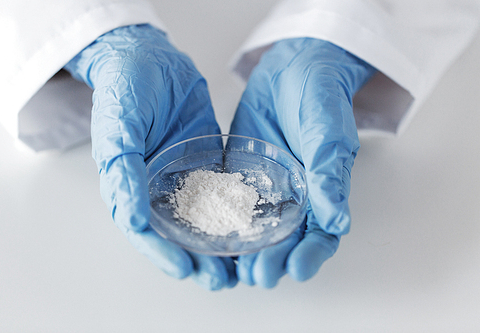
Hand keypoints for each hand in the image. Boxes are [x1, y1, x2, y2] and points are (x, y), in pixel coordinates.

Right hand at [64, 24, 236, 289]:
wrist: (150, 57)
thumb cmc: (125, 87)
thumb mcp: (118, 126)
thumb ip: (123, 170)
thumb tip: (132, 218)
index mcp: (130, 184)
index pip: (145, 230)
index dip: (163, 254)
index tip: (186, 270)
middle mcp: (157, 187)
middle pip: (177, 233)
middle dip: (198, 259)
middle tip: (223, 278)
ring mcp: (183, 176)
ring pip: (202, 219)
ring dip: (219, 243)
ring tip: (242, 264)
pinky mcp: (206, 162)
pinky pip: (222, 191)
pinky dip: (234, 212)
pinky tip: (253, 225)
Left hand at [230, 38, 375, 287]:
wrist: (293, 68)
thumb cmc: (321, 96)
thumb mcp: (328, 132)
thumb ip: (329, 174)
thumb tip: (338, 221)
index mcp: (322, 191)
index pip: (320, 234)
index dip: (311, 255)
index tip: (296, 270)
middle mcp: (294, 196)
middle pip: (286, 240)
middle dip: (274, 261)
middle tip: (258, 275)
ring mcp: (265, 188)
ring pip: (256, 229)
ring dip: (246, 251)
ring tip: (232, 267)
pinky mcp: (239, 175)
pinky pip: (229, 203)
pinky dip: (221, 222)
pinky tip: (208, 234)